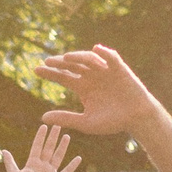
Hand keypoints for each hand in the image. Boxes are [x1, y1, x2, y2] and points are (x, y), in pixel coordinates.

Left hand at [0, 124, 79, 171]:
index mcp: (32, 164)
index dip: (40, 137)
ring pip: (58, 157)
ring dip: (62, 147)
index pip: (37, 146)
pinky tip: (78, 158)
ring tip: (67, 136)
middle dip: (53, 137)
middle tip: (58, 125)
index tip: (44, 125)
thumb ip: (10, 163)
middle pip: (49, 149)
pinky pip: (67, 171)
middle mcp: (42, 166)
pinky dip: (72, 165)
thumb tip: (4, 151)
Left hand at [33, 44, 163, 137]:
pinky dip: (104, 53)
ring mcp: (105, 71)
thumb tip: (42, 118)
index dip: (50, 73)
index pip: (63, 77)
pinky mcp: (119, 68)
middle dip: (60, 62)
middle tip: (48, 62)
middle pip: (72, 65)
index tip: (35, 70)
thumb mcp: (85, 122)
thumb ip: (65, 118)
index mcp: (82, 87)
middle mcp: (91, 76)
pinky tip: (96, 49)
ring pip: (88, 59)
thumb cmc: (112, 122)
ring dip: (78, 57)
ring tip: (66, 58)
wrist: (135, 119)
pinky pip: (111, 57)